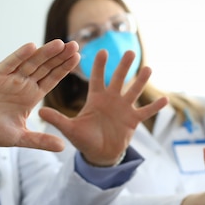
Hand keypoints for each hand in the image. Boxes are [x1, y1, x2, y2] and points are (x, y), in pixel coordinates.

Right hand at [0, 40, 79, 150]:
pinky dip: (20, 55)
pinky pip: (10, 63)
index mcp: (31, 95)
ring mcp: (10, 78)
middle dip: (60, 57)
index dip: (64, 69)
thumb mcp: (19, 138)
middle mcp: (23, 84)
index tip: (78, 58)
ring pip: (31, 62)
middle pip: (45, 67)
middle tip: (76, 45)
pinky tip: (31, 47)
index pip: (52, 79)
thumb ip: (40, 141)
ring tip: (60, 43)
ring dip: (45, 53)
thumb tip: (63, 147)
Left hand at [38, 49, 168, 165]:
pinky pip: (145, 112)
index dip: (99, 66)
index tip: (101, 51)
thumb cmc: (85, 139)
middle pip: (119, 79)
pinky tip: (165, 99)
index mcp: (96, 99)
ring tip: (148, 69)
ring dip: (141, 81)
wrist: (100, 153)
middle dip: (124, 66)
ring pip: (134, 91)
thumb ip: (57, 120)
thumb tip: (39, 112)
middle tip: (129, 51)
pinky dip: (154, 106)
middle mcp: (112, 99)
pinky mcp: (133, 120)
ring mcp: (124, 109)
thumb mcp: (70, 129)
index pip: (98, 78)